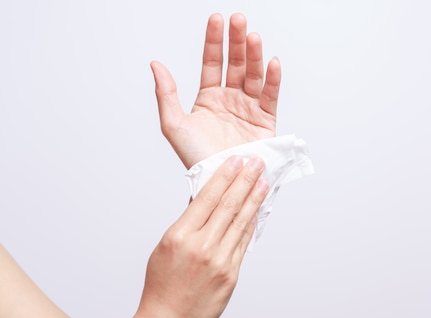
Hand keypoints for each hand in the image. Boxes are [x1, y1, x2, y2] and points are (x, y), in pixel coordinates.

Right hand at [137, 156, 268, 317]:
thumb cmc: (162, 284)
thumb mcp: (165, 247)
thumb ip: (187, 223)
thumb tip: (205, 199)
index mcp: (180, 236)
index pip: (207, 198)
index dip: (224, 176)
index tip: (236, 160)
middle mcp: (201, 246)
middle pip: (228, 205)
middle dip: (244, 180)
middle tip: (257, 163)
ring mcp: (219, 261)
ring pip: (240, 222)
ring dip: (254, 199)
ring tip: (263, 182)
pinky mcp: (231, 274)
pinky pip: (243, 243)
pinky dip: (250, 225)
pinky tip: (257, 210)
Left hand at [150, 13, 281, 168]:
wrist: (220, 182)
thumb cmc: (196, 158)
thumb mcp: (173, 124)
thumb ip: (166, 93)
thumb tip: (155, 64)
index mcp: (209, 99)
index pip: (213, 63)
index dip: (214, 41)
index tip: (217, 20)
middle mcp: (231, 101)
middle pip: (236, 64)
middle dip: (237, 42)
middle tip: (238, 21)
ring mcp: (249, 110)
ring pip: (254, 76)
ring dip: (254, 56)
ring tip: (252, 37)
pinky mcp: (266, 122)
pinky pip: (270, 97)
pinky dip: (272, 80)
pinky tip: (271, 63)